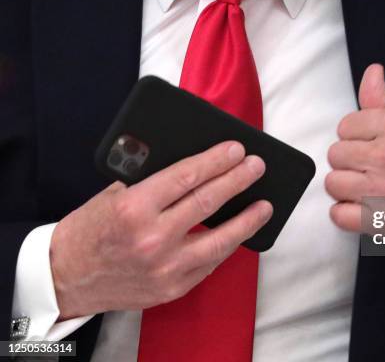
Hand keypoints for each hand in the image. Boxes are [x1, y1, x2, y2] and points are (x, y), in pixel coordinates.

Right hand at [51, 141, 271, 319]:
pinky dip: (227, 245)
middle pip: (207, 202)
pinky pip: (210, 263)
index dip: (216, 161)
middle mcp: (152, 239)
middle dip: (237, 181)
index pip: (186, 176)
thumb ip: (151, 182)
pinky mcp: (173, 288)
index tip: (236, 149)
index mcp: (134, 208)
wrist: (66, 278)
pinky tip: (240, 231)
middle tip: (256, 166)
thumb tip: (194, 167)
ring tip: (265, 205)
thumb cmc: (90, 230)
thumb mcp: (114, 195)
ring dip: (247, 220)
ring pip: (220, 239)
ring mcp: (166, 268)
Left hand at [325, 64, 384, 264]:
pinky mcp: (380, 221)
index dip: (356, 136)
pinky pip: (339, 214)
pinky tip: (361, 208)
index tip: (369, 144)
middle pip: (336, 154)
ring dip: (347, 187)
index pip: (346, 125)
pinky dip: (346, 214)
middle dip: (350, 160)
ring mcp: (382, 191)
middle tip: (370, 167)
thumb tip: (372, 73)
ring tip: (366, 187)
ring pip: (333, 183)